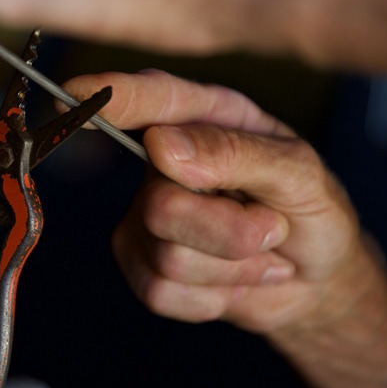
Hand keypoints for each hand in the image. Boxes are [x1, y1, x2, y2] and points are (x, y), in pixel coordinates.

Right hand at [63, 70, 386, 387]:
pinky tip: (233, 279)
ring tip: (261, 253)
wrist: (315, 279)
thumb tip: (161, 145)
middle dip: (229, 233)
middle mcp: (165, 161)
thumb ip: (236, 155)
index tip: (71, 90)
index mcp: (205, 119)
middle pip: (162, 207)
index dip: (109, 95)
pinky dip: (211, 297)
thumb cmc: (310, 209)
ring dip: (231, 267)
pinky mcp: (139, 261)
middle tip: (273, 230)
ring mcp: (144, 213)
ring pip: (166, 256)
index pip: (150, 100)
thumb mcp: (300, 175)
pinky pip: (159, 291)